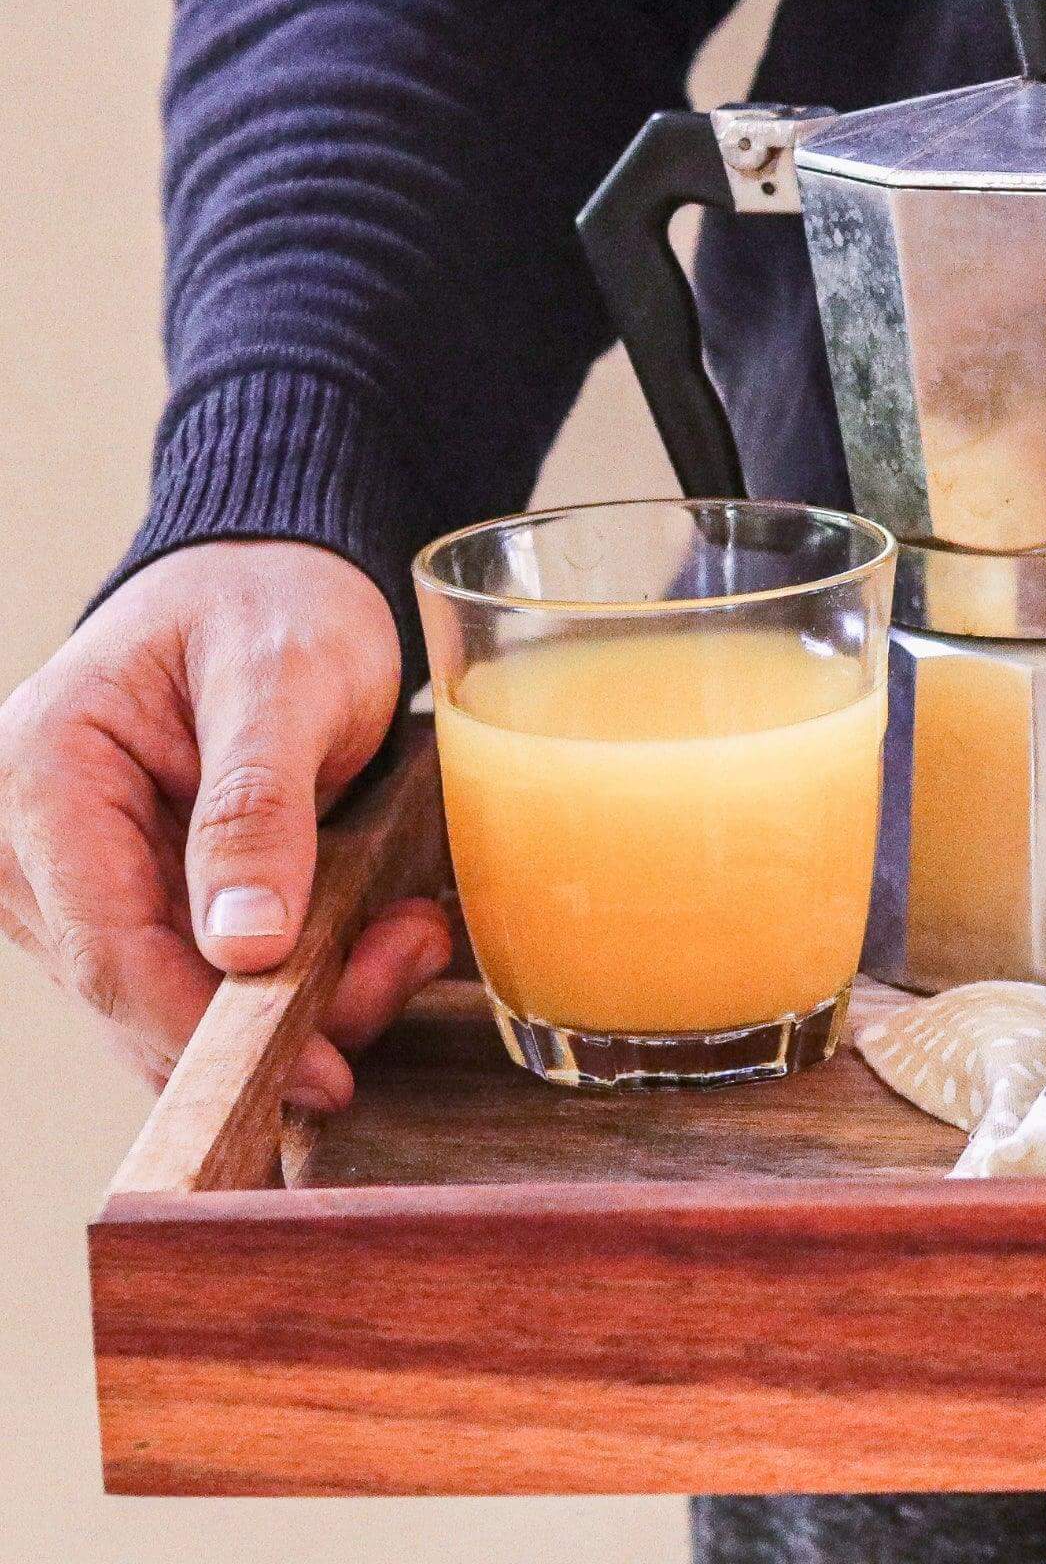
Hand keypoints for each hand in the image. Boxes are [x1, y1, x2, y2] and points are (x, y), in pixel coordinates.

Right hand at [0, 540, 450, 1108]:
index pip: (109, 950)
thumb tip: (242, 945)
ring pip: (179, 1003)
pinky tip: (377, 936)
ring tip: (408, 933)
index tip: (315, 1070)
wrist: (278, 576)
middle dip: (280, 1013)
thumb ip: (257, 805)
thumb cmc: (274, 602)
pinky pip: (205, 978)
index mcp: (40, 777)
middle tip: (407, 962)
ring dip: (304, 996)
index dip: (209, 1025)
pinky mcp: (138, 902)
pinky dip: (297, 975)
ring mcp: (83, 883)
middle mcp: (33, 845)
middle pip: (142, 993)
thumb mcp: (284, 677)